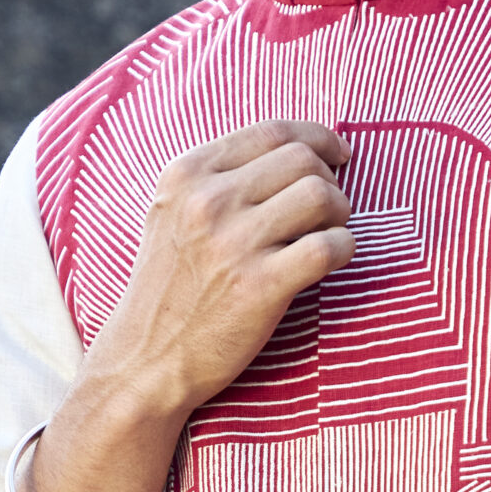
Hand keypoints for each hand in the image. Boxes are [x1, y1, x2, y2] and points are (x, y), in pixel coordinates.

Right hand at [82, 118, 353, 422]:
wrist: (146, 360)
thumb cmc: (169, 289)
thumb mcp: (172, 215)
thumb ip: (219, 179)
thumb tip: (298, 152)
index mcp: (186, 174)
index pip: (271, 132)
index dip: (317, 139)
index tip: (335, 156)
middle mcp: (207, 202)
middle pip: (302, 160)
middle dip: (330, 181)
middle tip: (328, 210)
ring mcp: (233, 243)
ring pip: (321, 196)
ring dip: (340, 214)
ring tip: (327, 235)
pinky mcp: (259, 286)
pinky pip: (329, 246)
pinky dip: (344, 249)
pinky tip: (332, 261)